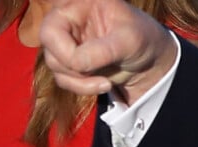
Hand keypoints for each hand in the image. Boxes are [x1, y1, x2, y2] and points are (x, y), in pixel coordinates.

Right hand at [39, 0, 177, 103]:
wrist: (147, 58)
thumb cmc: (141, 39)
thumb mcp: (128, 41)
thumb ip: (102, 50)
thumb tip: (77, 63)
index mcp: (79, 4)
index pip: (51, 29)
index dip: (65, 53)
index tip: (86, 66)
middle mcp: (68, 21)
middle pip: (50, 52)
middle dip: (73, 71)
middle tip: (99, 76)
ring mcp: (66, 43)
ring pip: (56, 70)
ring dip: (80, 83)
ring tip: (105, 82)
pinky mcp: (69, 63)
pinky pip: (63, 80)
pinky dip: (82, 88)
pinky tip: (103, 84)